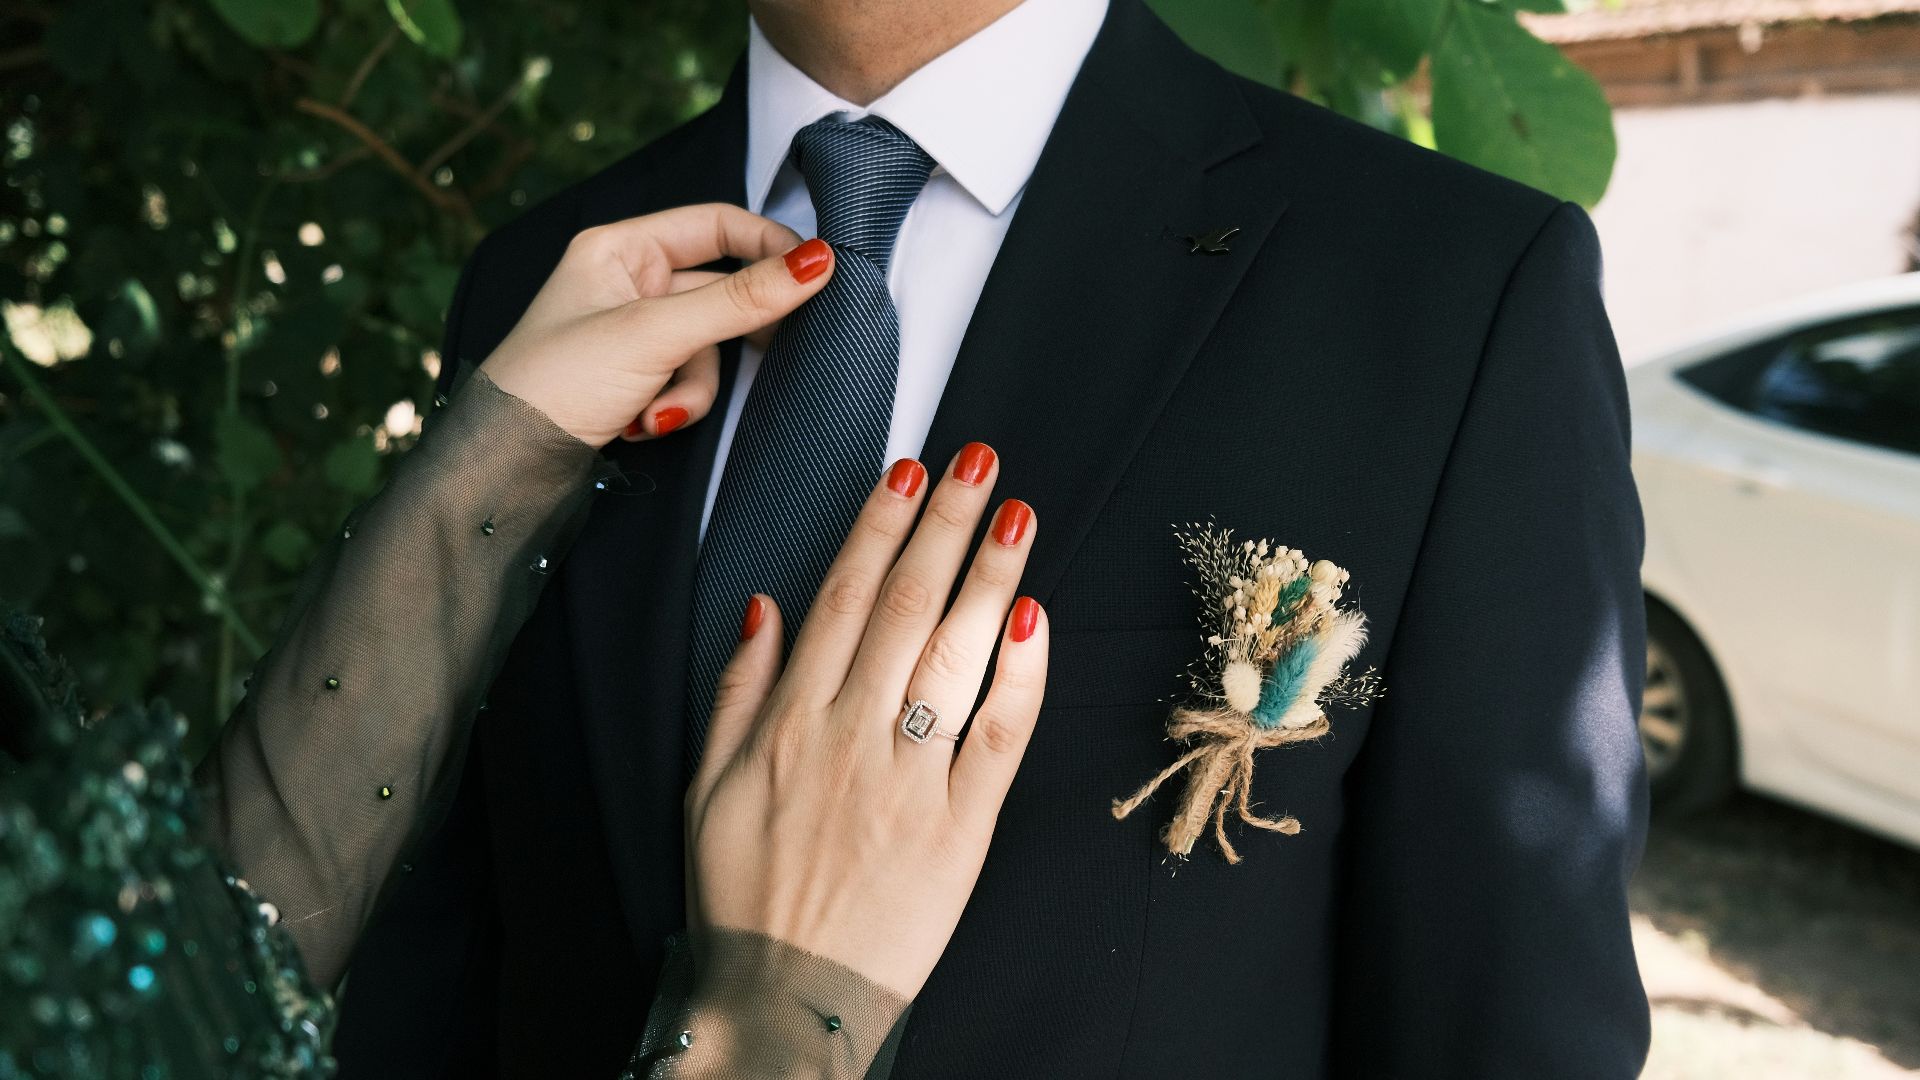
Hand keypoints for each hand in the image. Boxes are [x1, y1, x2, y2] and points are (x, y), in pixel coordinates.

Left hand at [479, 203, 833, 446]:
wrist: (506, 465)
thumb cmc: (554, 382)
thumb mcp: (655, 335)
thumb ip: (740, 300)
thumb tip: (816, 263)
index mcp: (620, 248)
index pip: (717, 224)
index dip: (768, 246)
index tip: (815, 273)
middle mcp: (628, 282)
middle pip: (720, 293)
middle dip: (725, 339)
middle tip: (762, 349)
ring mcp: (634, 332)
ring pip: (709, 348)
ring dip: (693, 388)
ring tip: (656, 412)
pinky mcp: (638, 376)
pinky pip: (689, 381)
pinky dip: (676, 407)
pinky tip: (641, 424)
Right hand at [687, 446, 1048, 999]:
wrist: (781, 997)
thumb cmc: (742, 893)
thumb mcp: (704, 788)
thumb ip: (735, 691)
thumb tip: (764, 605)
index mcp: (791, 721)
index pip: (843, 598)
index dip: (880, 528)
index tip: (909, 472)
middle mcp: (852, 736)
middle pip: (908, 608)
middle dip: (945, 525)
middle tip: (979, 461)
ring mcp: (911, 780)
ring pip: (956, 657)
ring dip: (989, 578)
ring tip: (1016, 515)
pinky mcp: (961, 829)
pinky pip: (998, 739)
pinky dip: (1018, 679)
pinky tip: (1034, 621)